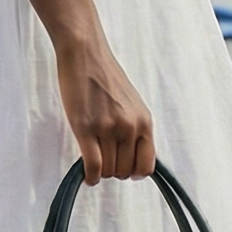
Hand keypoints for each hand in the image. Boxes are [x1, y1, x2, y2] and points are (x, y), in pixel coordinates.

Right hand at [56, 33, 155, 183]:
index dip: (133, 172)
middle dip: (113, 171)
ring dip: (100, 172)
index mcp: (144, 121)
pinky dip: (90, 176)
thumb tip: (131, 156)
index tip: (124, 168)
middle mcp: (129, 127)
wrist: (85, 54)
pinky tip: (87, 175)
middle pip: (124, 171)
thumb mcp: (131, 104)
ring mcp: (108, 128)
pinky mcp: (86, 128)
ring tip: (93, 162)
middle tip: (103, 161)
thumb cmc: (105, 77)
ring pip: (107, 170)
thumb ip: (134, 128)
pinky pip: (93, 166)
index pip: (146, 165)